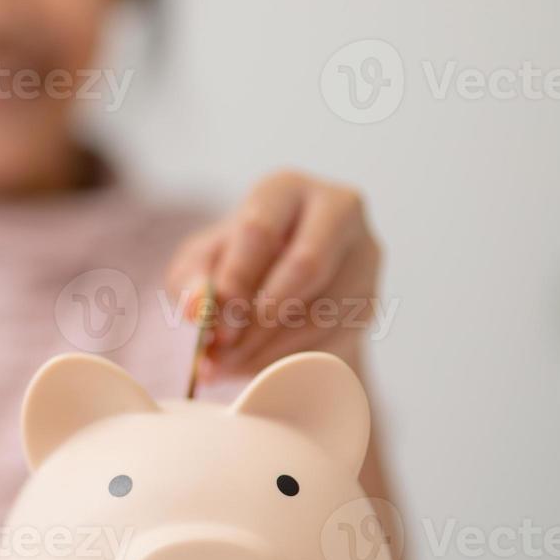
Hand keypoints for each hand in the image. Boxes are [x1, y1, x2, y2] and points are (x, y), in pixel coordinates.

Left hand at [167, 171, 381, 378]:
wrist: (275, 284)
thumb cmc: (233, 263)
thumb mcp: (198, 264)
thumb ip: (190, 280)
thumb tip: (198, 307)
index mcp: (286, 190)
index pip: (261, 229)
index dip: (234, 281)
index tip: (212, 323)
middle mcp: (337, 211)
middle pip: (307, 265)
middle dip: (258, 317)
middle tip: (222, 350)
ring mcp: (363, 256)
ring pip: (323, 310)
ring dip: (269, 348)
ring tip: (227, 366)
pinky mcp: (369, 302)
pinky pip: (334, 338)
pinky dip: (289, 361)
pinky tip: (254, 369)